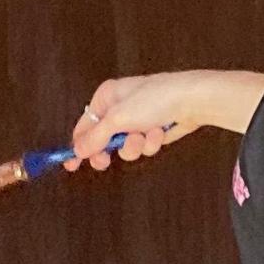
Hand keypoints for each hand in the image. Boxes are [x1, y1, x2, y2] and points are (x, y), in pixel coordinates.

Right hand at [65, 73, 205, 170]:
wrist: (192, 100)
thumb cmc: (155, 100)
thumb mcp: (118, 119)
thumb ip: (95, 137)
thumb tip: (77, 151)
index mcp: (106, 97)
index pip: (83, 126)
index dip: (78, 146)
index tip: (71, 165)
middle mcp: (119, 108)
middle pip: (102, 141)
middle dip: (108, 150)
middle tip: (106, 161)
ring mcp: (137, 121)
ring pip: (124, 147)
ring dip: (134, 145)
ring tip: (145, 135)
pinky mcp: (152, 131)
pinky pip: (143, 147)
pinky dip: (151, 142)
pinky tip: (160, 131)